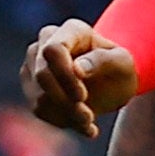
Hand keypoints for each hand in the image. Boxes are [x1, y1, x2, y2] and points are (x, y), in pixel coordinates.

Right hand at [22, 20, 139, 134]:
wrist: (111, 83)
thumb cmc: (119, 67)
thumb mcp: (123, 63)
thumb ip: (103, 60)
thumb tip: (77, 68)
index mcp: (71, 31)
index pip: (53, 50)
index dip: (64, 75)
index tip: (82, 96)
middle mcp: (45, 43)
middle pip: (42, 75)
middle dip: (66, 102)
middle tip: (89, 117)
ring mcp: (34, 66)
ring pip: (38, 97)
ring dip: (65, 115)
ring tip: (88, 120)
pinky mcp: (31, 88)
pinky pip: (39, 110)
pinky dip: (62, 121)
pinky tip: (81, 124)